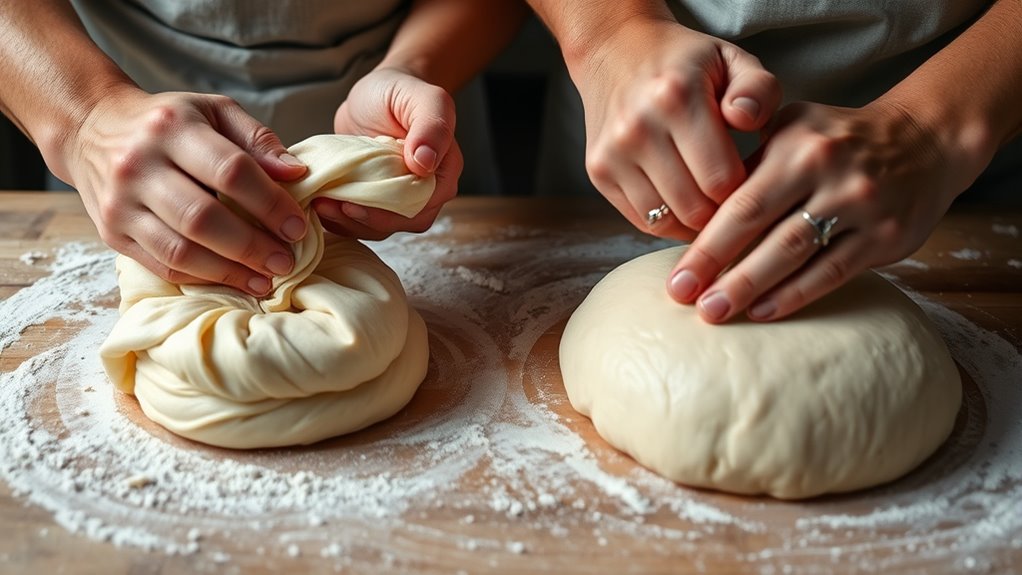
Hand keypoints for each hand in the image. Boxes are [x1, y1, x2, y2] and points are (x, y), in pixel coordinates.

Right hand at [63, 87, 308, 295]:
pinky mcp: (112, 233)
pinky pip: (162, 265)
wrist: (92, 129)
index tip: (297, 226)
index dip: (269, 203)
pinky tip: (232, 280)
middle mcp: (138, 164)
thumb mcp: (214, 111)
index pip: (229, 171)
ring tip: (266, 279)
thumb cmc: (168, 122)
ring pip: (180, 250)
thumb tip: (296, 173)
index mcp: (171, 128)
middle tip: (286, 261)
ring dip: (229, 271)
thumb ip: (258, 139)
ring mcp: (121, 203)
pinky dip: (202, 278)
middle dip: (252, 246)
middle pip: (202, 218)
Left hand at [324, 67, 461, 239]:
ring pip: (379, 226)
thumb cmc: (401, 92)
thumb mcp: (424, 98)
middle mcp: (426, 192)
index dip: (387, 212)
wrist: (376, 94)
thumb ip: (433, 126)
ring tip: (318, 204)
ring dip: (347, 223)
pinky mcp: (375, 200)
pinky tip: (321, 207)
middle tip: (327, 206)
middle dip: (362, 220)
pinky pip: (361, 221)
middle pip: (400, 222)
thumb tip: (425, 163)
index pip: (421, 205)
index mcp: (443, 172)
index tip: (352, 204)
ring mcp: (399, 199)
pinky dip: (340, 220)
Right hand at [569, 15, 779, 238]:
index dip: (745, 190)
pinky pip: (642, 220)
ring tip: (709, 201)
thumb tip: (746, 120)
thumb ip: (757, 89)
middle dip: (720, 211)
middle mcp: (637, 128)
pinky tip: (682, 202)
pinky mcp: (598, 172)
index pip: (721, 179)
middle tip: (733, 197)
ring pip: (666, 222)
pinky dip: (667, 221)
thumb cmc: (684, 63)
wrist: (616, 52)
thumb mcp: (732, 60)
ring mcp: (612, 154)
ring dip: (693, 221)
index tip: (752, 181)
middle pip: (694, 208)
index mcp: (676, 97)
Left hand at [668, 100, 967, 322]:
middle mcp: (828, 171)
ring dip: (751, 287)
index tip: (677, 275)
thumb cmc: (835, 140)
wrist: (924, 140)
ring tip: (715, 311)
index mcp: (796, 144)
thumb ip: (745, 159)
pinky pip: (832, 271)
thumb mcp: (791, 125)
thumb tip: (687, 203)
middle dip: (718, 269)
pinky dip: (795, 294)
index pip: (741, 200)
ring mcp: (860, 205)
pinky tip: (763, 311)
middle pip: (762, 228)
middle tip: (684, 299)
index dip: (706, 242)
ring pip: (796, 254)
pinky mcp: (885, 236)